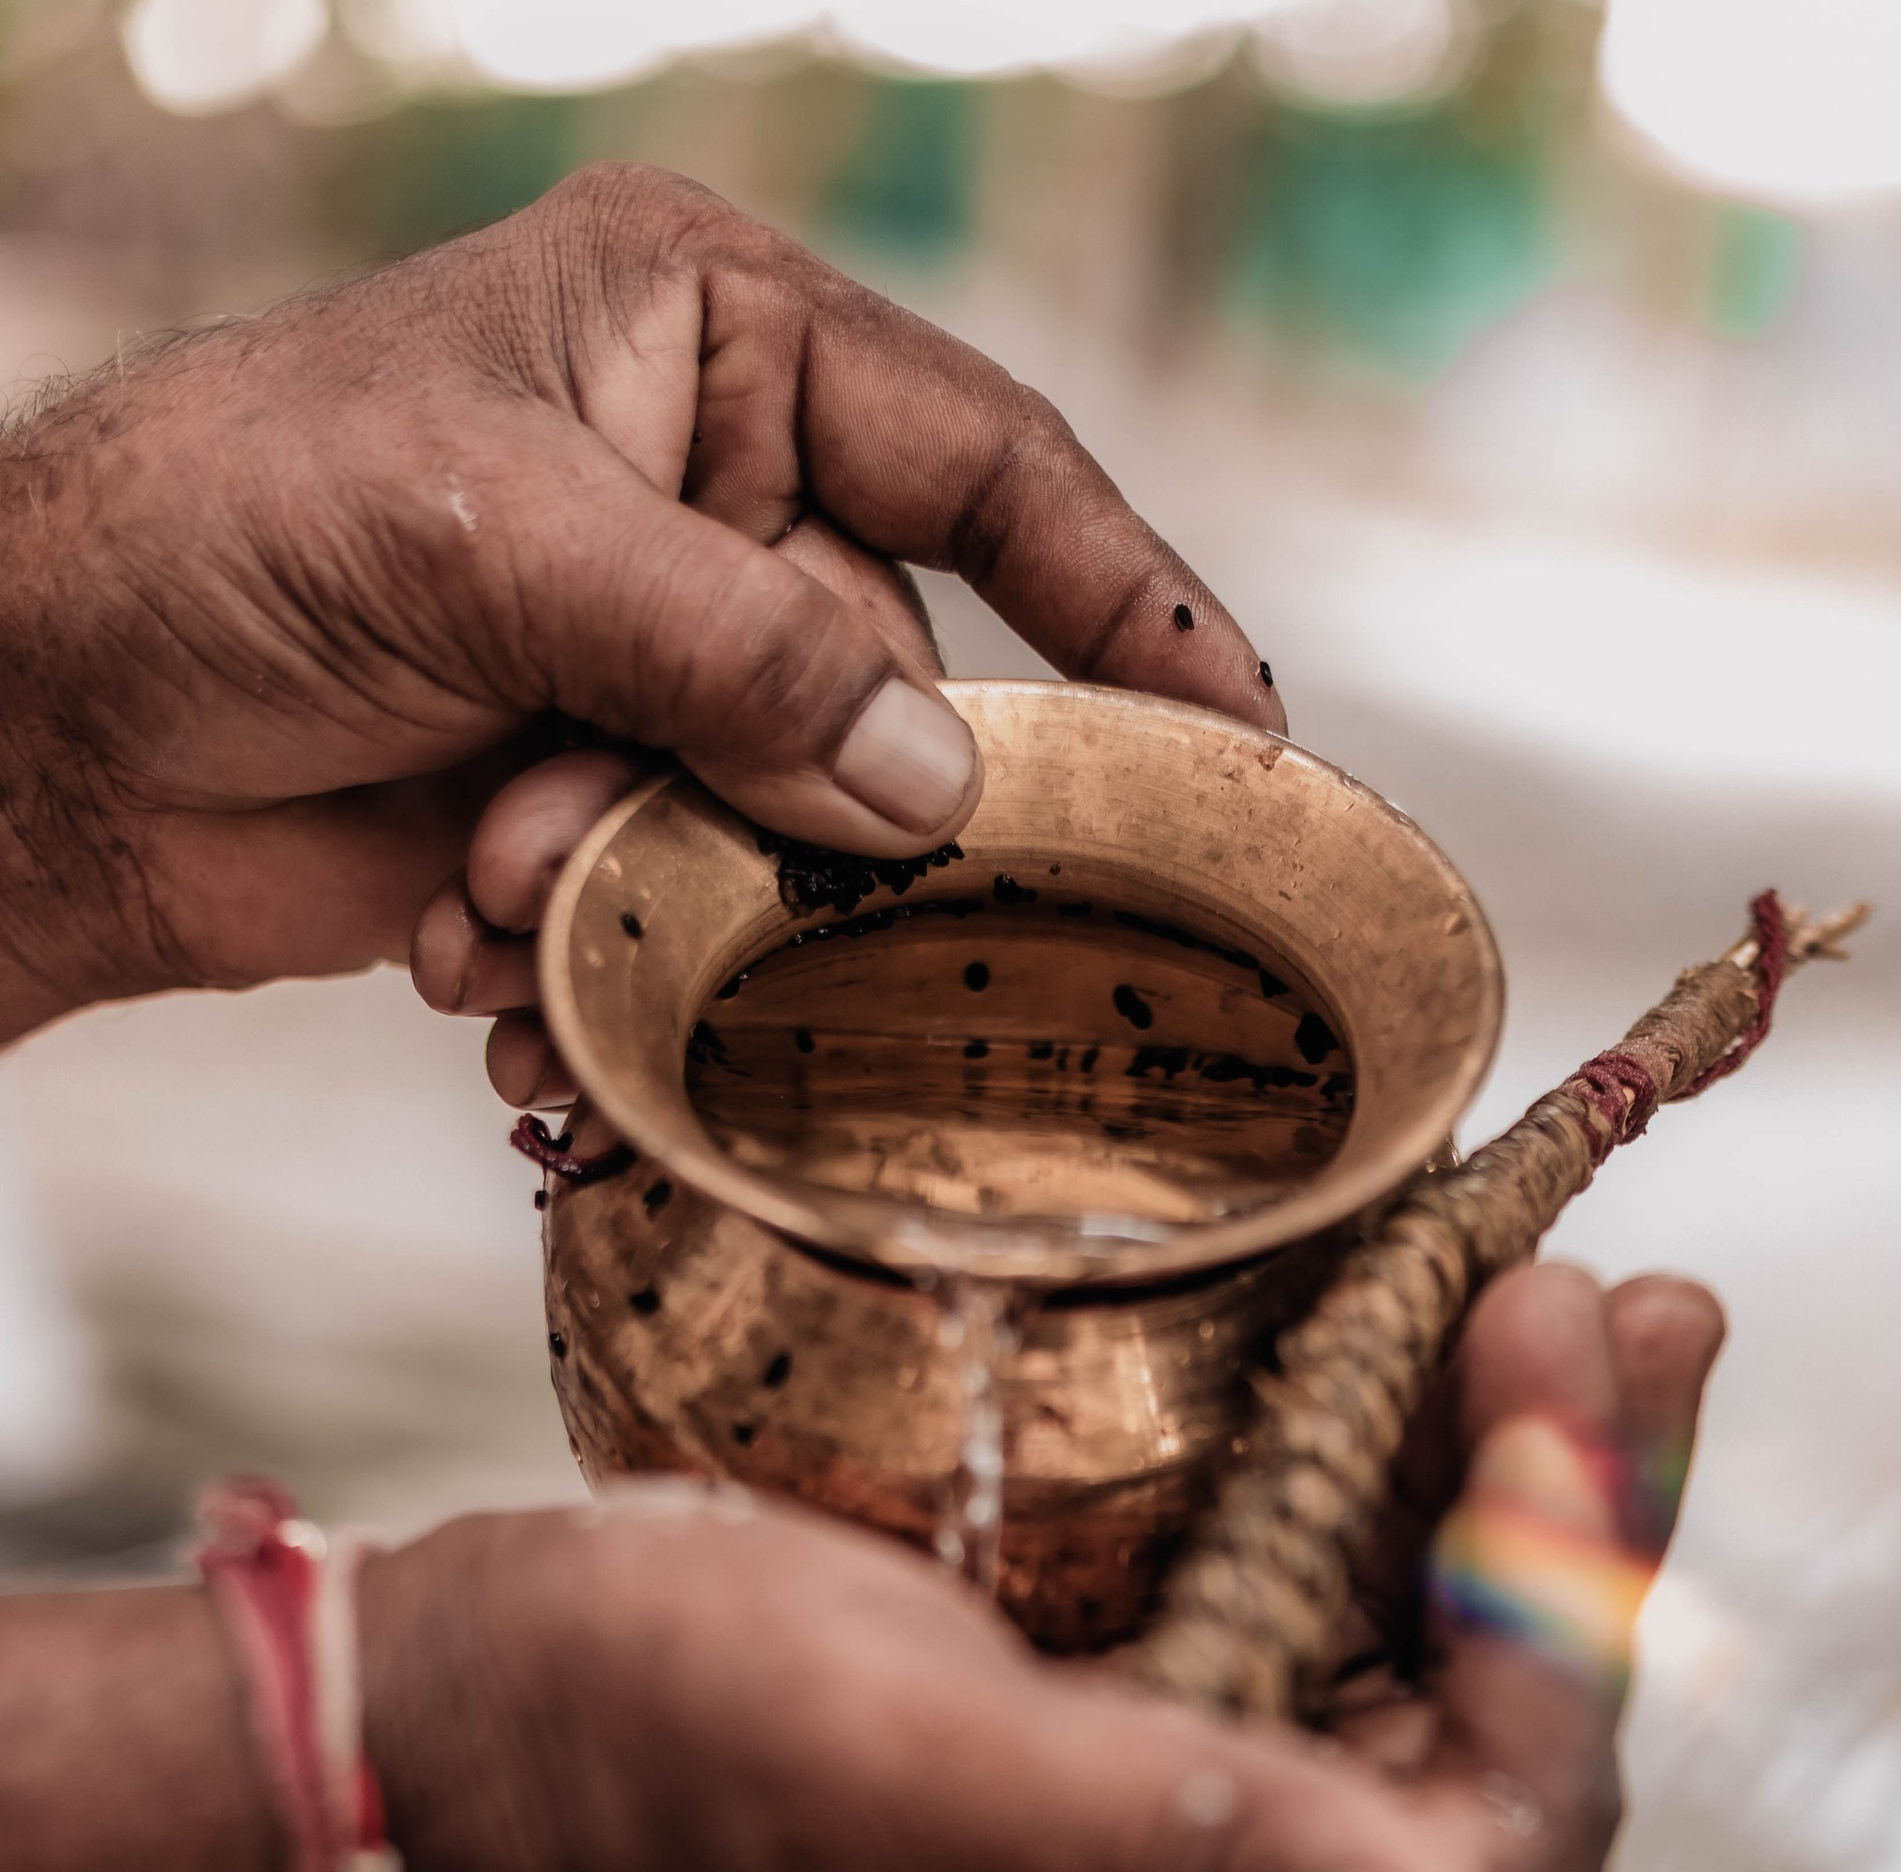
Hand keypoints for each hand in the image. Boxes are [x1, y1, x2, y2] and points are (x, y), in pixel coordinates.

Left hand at [0, 163, 1276, 1058]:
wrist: (55, 723)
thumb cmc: (231, 531)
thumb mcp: (490, 542)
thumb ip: (732, 652)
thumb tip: (933, 784)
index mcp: (708, 339)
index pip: (983, 458)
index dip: (1126, 598)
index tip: (1239, 733)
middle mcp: (706, 490)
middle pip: (878, 690)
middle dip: (752, 800)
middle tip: (594, 831)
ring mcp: (657, 659)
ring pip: (785, 832)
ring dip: (645, 893)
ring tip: (489, 891)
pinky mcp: (599, 803)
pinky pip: (696, 910)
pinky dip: (597, 960)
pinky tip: (476, 960)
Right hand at [359, 1258, 1720, 1871]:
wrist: (444, 1723)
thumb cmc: (628, 1753)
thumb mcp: (900, 1774)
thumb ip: (1168, 1861)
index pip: (1483, 1863)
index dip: (1554, 1635)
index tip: (1552, 1393)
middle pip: (1491, 1760)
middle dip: (1569, 1532)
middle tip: (1623, 1300)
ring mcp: (1185, 1868)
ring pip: (1431, 1680)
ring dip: (1517, 1490)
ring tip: (1583, 1292)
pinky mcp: (1135, 1748)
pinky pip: (1327, 1623)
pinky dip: (1402, 1484)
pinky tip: (1457, 1343)